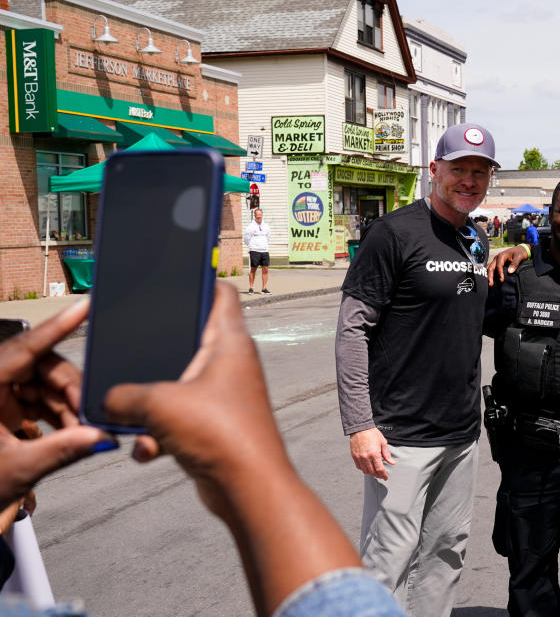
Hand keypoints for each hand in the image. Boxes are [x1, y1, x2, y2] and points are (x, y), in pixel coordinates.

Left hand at [0, 299, 111, 511]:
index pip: (22, 350)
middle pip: (39, 367)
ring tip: (81, 430)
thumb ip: (61, 451)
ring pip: (42, 383)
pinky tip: (70, 430)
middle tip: (90, 413)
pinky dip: (57, 413)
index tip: (83, 307)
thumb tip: (100, 438)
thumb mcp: (15, 471)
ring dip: (67, 404)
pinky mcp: (1, 409)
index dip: (56, 328)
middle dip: (70, 387)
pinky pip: (37, 398)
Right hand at [105, 282, 362, 614]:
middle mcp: (231, 363)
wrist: (248, 488)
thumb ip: (124, 395)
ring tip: (139, 423)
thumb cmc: (219, 433)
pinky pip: (178, 419)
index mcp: (229, 341)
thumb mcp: (157, 404)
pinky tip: (150, 451)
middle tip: (129, 352)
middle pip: (188, 341)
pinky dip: (161, 434)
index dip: (199, 279)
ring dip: (151, 406)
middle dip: (155, 352)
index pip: (221, 293)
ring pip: (177, 385)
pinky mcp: (215, 424)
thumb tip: (107, 400)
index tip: (172, 274)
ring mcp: (224, 394)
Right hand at [349, 427, 394, 479]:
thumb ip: (387, 454)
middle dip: (378, 475)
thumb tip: (392, 462)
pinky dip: (363, 469)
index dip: (383, 475)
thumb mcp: (383, 442)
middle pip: (372, 472)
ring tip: (375, 472)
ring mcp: (359, 457)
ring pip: (365, 471)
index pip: (380, 469)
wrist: (360, 427)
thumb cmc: (372, 433)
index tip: (386, 477)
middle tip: (381, 475)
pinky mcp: (354, 456)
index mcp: (374, 454)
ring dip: (371, 473)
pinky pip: (359, 466)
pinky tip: (367, 467)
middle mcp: (366, 457)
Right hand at [486, 246, 528, 285]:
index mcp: (502, 256)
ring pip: (489, 268)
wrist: (520, 249)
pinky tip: (491, 279)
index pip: (498, 266)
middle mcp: (497, 258)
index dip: (499, 273)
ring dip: (489, 275)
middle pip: (491, 267)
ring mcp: (496, 260)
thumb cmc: (519, 253)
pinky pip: (491, 268)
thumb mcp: (519, 257)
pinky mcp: (496, 263)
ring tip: (490, 284)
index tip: (501, 280)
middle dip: (490, 276)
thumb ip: (514, 264)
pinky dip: (490, 274)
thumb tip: (510, 272)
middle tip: (491, 284)